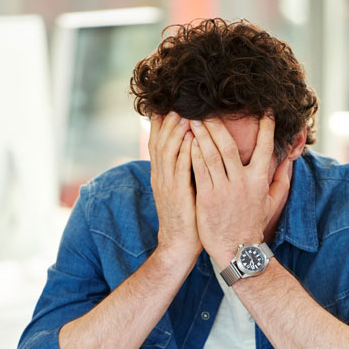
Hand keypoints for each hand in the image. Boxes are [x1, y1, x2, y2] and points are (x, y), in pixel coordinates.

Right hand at [148, 112, 201, 265]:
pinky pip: (180, 168)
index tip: (168, 106)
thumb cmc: (185, 217)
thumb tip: (191, 149)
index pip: (157, 143)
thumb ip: (183, 170)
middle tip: (177, 103)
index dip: (161, 124)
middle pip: (160, 142)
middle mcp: (160, 177)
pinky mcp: (178, 194)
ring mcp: (167, 185)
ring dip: (176, 132)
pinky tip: (191, 138)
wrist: (178, 245)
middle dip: (168, 122)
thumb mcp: (180, 190)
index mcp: (160, 175)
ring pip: (168, 152)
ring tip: (184, 114)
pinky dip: (185, 152)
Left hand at [190, 115, 290, 265]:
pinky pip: (199, 171)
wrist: (237, 250)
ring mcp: (223, 190)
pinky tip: (188, 141)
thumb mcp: (272, 203)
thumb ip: (281, 181)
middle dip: (218, 125)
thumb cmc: (253, 225)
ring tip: (193, 120)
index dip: (266, 127)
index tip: (266, 110)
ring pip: (211, 155)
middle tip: (207, 109)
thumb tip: (289, 162)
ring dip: (202, 135)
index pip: (264, 148)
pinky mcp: (206, 198)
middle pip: (229, 146)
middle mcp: (241, 182)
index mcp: (259, 180)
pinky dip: (193, 154)